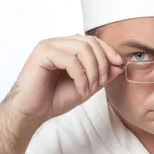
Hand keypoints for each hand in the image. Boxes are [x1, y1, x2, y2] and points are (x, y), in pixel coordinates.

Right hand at [6, 34, 123, 123]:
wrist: (33, 112)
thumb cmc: (54, 100)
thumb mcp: (86, 87)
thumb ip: (102, 76)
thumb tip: (120, 65)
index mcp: (66, 48)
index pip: (92, 41)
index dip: (108, 50)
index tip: (119, 64)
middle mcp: (57, 43)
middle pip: (89, 42)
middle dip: (102, 62)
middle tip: (102, 82)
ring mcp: (48, 46)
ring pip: (82, 48)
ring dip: (92, 70)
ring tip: (90, 87)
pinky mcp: (42, 53)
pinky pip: (70, 60)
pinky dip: (81, 76)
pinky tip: (80, 89)